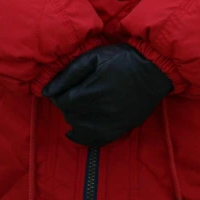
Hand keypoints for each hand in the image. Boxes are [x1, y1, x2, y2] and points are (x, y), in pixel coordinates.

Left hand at [42, 44, 171, 145]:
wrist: (153, 69)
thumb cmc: (121, 59)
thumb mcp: (93, 57)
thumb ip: (69, 73)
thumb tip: (46, 91)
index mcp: (90, 92)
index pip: (62, 101)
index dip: (60, 94)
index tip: (65, 88)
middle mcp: (98, 112)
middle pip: (70, 115)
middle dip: (68, 105)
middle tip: (74, 95)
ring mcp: (109, 123)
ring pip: (80, 129)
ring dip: (75, 119)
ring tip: (79, 108)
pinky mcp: (119, 129)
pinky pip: (95, 141)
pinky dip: (83, 138)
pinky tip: (76, 132)